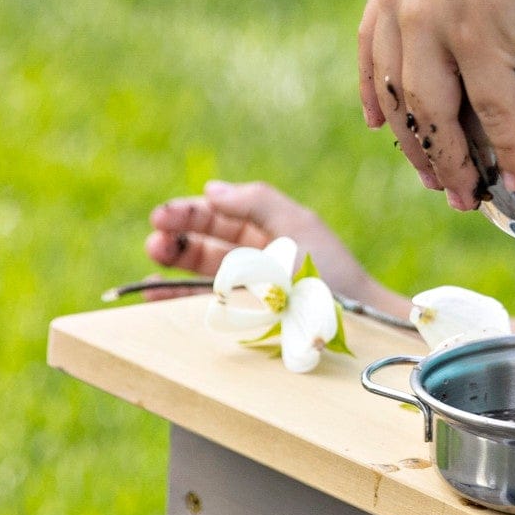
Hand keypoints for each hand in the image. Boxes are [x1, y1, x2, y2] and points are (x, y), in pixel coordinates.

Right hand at [146, 180, 407, 318]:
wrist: (360, 324)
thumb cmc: (332, 273)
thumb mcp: (298, 226)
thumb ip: (256, 201)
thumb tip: (212, 189)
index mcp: (267, 230)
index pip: (219, 215)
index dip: (189, 212)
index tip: (163, 215)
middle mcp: (255, 258)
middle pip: (205, 242)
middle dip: (177, 236)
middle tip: (155, 238)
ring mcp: (248, 290)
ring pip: (201, 272)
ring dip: (174, 263)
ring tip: (154, 255)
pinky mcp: (245, 321)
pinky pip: (205, 306)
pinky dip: (177, 299)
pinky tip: (156, 295)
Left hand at [358, 0, 514, 208]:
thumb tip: (479, 21)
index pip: (373, 49)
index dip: (376, 95)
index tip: (378, 127)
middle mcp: (404, 0)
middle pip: (399, 95)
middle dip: (417, 146)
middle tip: (435, 182)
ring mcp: (436, 20)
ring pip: (433, 114)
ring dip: (452, 162)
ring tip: (468, 195)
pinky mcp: (478, 36)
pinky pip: (490, 109)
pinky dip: (506, 147)